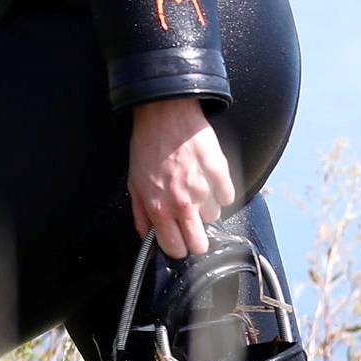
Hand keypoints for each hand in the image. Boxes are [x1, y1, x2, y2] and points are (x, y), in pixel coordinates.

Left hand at [127, 97, 235, 259]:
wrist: (163, 113)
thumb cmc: (147, 146)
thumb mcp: (133, 183)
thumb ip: (140, 214)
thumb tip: (147, 236)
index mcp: (159, 208)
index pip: (175, 248)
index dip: (177, 247)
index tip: (178, 240)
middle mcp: (182, 203)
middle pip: (200, 244)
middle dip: (196, 238)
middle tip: (191, 223)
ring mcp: (203, 188)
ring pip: (214, 216)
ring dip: (206, 207)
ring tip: (195, 187)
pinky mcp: (219, 172)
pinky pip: (228, 195)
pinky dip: (221, 190)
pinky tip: (208, 178)